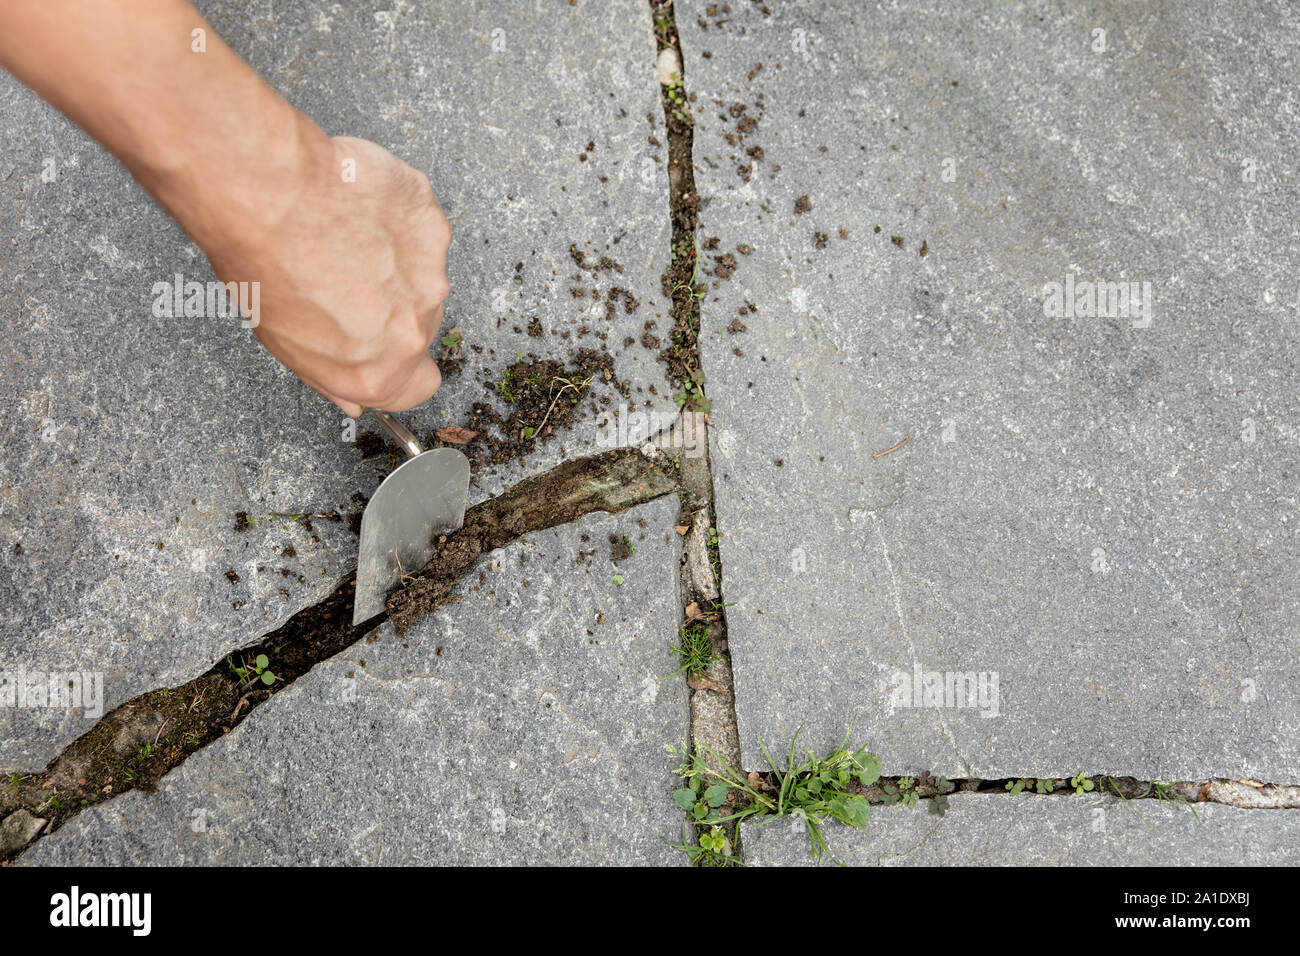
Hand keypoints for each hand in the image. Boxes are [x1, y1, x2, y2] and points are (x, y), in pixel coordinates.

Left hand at [205, 127, 450, 417]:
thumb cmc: (264, 266)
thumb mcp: (283, 343)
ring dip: (390, 260)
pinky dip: (393, 219)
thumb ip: (332, 374)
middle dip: (388, 305)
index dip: (397, 367)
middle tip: (343, 279)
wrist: (269, 194)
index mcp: (378, 370)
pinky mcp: (431, 222)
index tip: (378, 346)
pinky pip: (418, 228)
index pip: (418, 387)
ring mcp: (430, 273)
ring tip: (341, 239)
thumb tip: (351, 394)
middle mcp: (414, 328)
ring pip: (420, 273)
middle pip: (417, 325)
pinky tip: (354, 210)